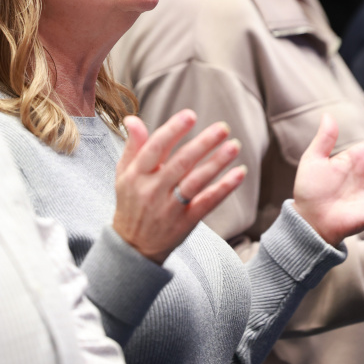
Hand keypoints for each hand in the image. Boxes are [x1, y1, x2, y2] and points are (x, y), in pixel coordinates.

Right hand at [112, 110, 245, 263]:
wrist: (133, 248)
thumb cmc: (131, 203)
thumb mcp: (124, 174)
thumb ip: (133, 146)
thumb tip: (133, 119)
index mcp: (136, 175)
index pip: (155, 148)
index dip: (173, 131)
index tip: (190, 115)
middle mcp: (152, 190)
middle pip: (180, 163)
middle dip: (202, 144)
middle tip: (223, 127)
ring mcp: (170, 208)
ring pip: (196, 182)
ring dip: (216, 163)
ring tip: (234, 145)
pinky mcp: (186, 222)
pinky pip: (207, 202)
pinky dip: (224, 188)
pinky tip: (239, 173)